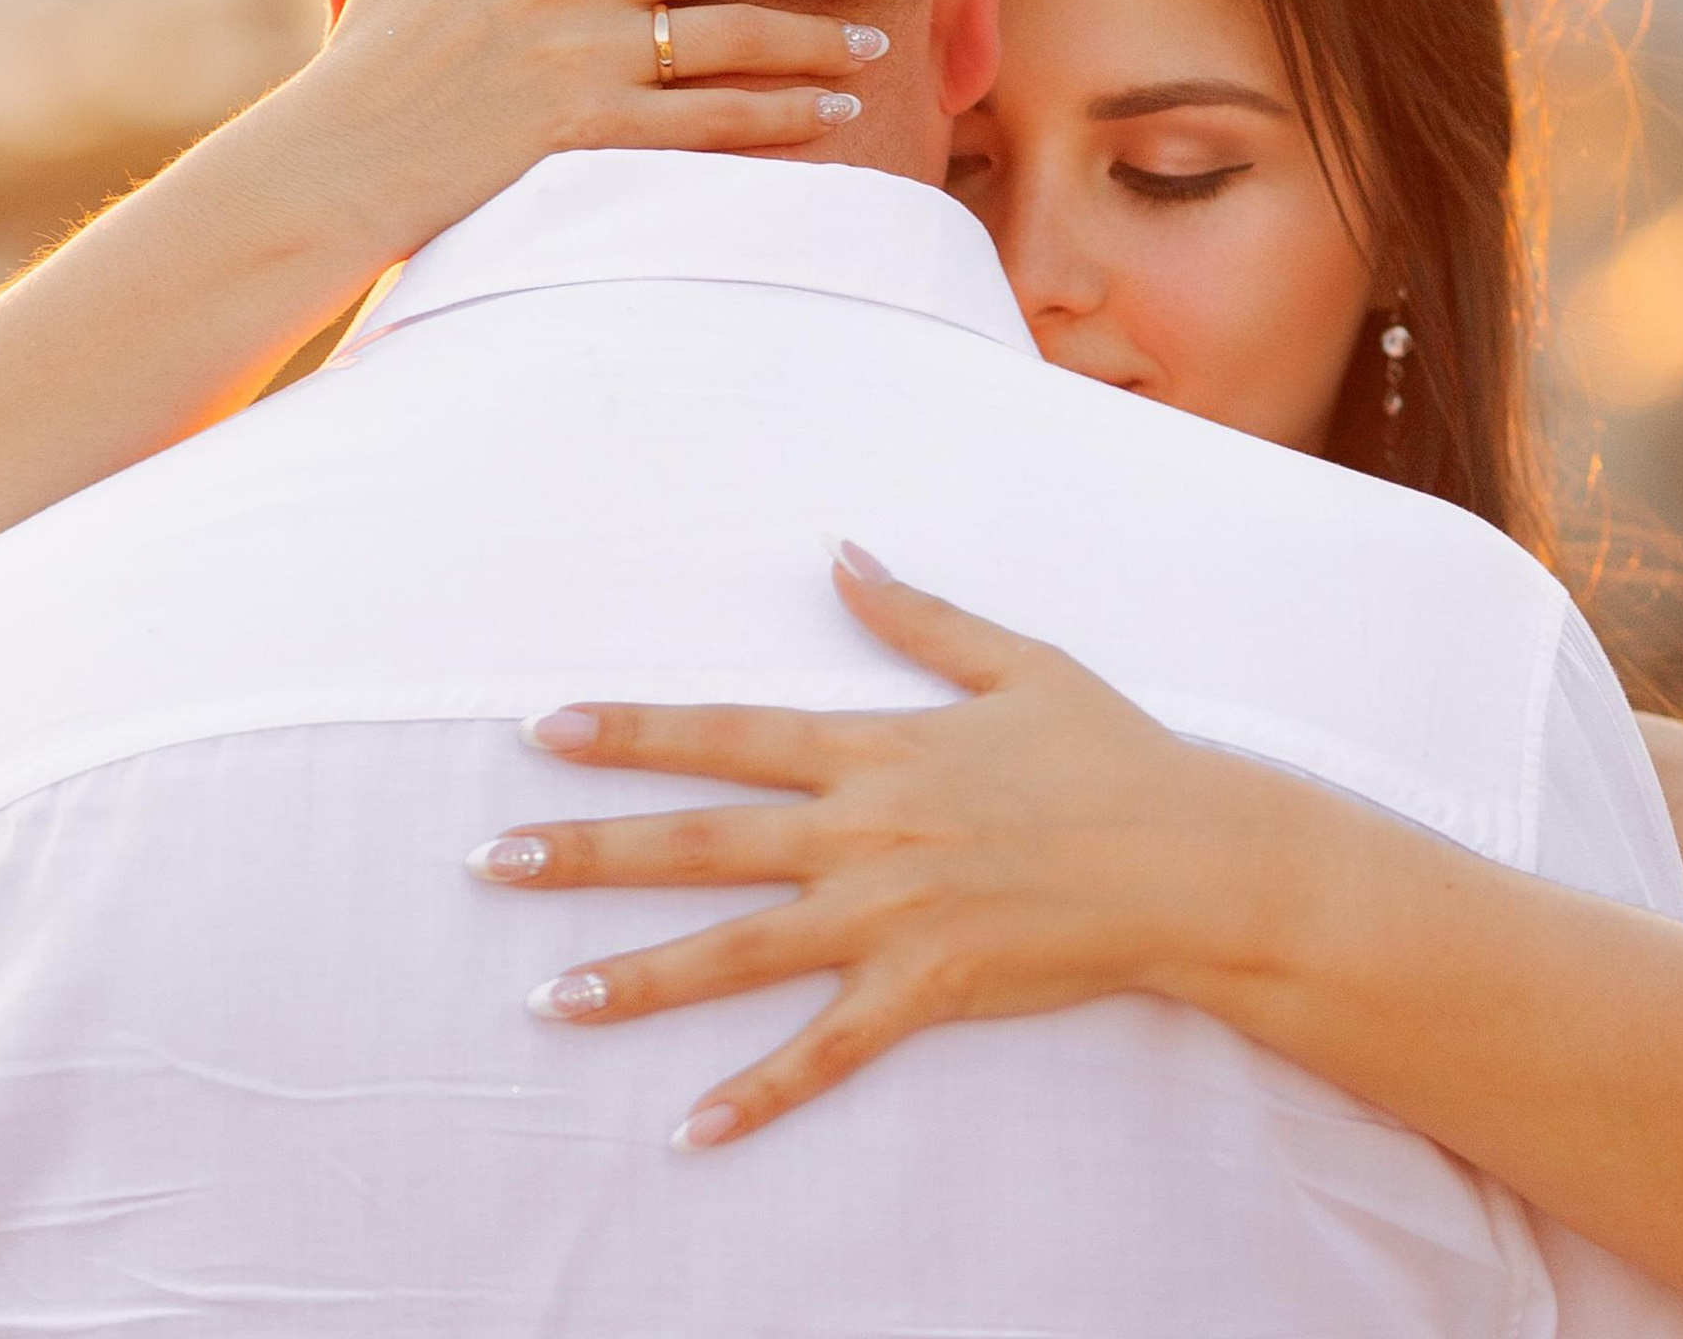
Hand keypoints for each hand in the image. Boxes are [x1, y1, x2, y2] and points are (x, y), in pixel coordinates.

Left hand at [464, 550, 1260, 1150]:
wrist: (1192, 856)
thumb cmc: (1111, 752)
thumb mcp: (1015, 660)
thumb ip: (917, 614)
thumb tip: (841, 551)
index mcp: (877, 748)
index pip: (726, 734)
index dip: (632, 732)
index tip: (542, 730)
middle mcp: (864, 831)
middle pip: (701, 840)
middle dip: (590, 851)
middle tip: (490, 862)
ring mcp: (890, 917)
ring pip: (738, 952)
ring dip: (638, 976)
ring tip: (546, 997)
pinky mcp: (928, 991)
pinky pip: (826, 1052)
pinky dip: (759, 1095)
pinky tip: (691, 1130)